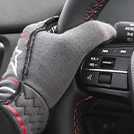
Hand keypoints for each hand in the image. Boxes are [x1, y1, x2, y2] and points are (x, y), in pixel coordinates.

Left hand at [0, 17, 115, 133]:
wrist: (25, 109)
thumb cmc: (40, 78)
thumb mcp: (72, 47)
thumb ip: (93, 33)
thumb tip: (108, 30)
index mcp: (36, 30)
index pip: (69, 25)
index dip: (85, 34)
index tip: (93, 46)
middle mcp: (31, 46)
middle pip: (68, 44)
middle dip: (80, 55)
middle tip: (84, 64)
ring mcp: (33, 64)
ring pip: (64, 62)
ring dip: (74, 70)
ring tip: (75, 78)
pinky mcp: (36, 81)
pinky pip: (59, 76)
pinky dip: (67, 82)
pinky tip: (69, 87)